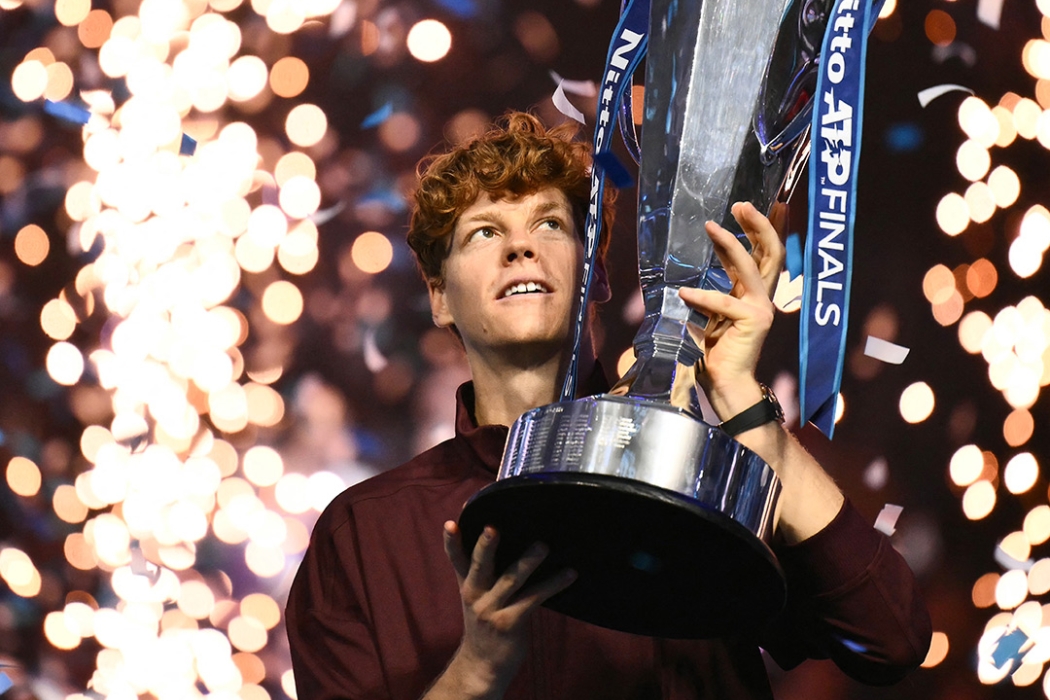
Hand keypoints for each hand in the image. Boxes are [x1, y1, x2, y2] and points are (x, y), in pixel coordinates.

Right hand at [436, 521, 575, 698]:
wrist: (482, 666)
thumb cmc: (486, 623)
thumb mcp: (477, 597)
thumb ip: (484, 572)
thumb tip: (508, 538)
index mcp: (467, 585)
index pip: (456, 559)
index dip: (452, 541)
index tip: (450, 523)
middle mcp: (475, 596)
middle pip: (480, 565)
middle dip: (485, 547)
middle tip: (492, 528)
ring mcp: (491, 610)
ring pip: (510, 580)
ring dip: (527, 562)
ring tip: (543, 546)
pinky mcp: (510, 623)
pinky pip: (533, 599)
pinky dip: (553, 585)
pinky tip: (570, 575)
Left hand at [678, 201, 786, 419]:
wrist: (726, 384)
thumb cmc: (716, 352)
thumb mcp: (713, 313)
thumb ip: (714, 290)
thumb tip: (695, 266)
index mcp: (754, 294)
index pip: (765, 254)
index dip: (766, 228)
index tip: (763, 203)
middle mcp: (763, 298)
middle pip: (770, 253)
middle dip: (758, 224)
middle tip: (741, 203)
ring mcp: (761, 310)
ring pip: (750, 268)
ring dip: (730, 245)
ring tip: (710, 226)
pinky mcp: (752, 323)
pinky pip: (724, 302)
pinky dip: (703, 296)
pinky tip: (684, 292)